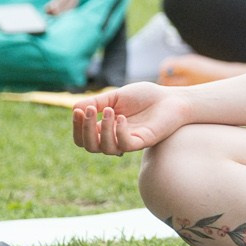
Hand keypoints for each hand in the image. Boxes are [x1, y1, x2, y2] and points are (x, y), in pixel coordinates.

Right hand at [70, 83, 192, 156]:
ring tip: (110, 110)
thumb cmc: (143, 97)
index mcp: (105, 129)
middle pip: (90, 146)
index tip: (77, 111)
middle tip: (89, 110)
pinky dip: (119, 132)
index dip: (76, 127)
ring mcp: (128, 141)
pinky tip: (121, 118)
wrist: (170, 98)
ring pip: (105, 148)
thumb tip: (75, 109)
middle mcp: (114, 138)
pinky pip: (125, 145)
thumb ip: (96, 103)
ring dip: (103, 128)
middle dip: (85, 129)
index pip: (82, 138)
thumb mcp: (114, 96)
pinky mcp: (142, 142)